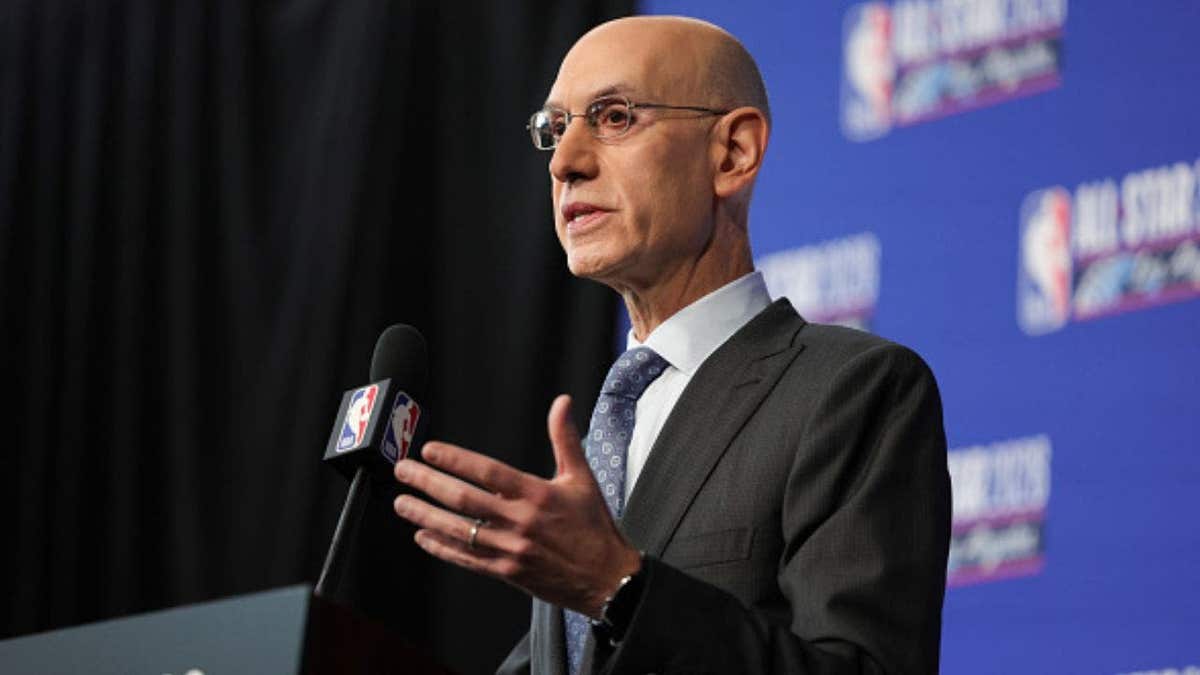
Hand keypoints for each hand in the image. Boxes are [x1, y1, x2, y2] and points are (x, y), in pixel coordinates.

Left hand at [392, 394, 641, 617]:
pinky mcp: (507, 571)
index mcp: (537, 495)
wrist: (608, 579)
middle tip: (404, 471)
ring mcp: (511, 548)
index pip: (488, 472)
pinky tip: (424, 537)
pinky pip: (467, 559)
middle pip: (464, 499)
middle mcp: (521, 521)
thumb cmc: (594, 529)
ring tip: (403, 503)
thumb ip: (565, 438)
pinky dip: (442, 548)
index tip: (430, 451)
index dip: (456, 460)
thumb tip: (562, 403)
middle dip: (428, 484)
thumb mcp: (582, 478)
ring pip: (459, 530)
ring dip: (426, 516)